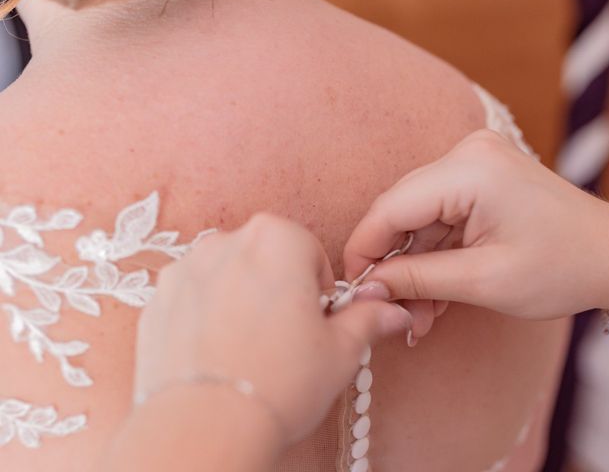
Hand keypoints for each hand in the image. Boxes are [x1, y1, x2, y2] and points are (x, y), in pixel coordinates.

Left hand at [134, 214, 410, 445]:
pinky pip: (194, 297)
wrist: (204, 429)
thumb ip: (368, 318)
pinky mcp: (157, 298)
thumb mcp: (341, 351)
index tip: (315, 320)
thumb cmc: (278, 384)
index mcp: (277, 239)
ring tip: (249, 349)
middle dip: (279, 289)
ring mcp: (185, 269)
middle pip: (266, 258)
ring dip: (241, 299)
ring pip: (228, 275)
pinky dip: (206, 316)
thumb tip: (392, 311)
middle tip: (285, 338)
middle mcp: (226, 242)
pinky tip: (217, 353)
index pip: (310, 250)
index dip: (317, 289)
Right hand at [344, 130, 608, 322]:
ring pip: (416, 220)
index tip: (354, 289)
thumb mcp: (483, 281)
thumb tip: (366, 287)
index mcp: (471, 171)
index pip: (390, 208)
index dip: (364, 250)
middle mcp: (466, 154)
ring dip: (414, 268)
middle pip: (400, 212)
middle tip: (392, 310)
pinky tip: (435, 296)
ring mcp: (472, 163)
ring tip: (420, 315)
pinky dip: (433, 257)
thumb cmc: (564, 267)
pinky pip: (437, 218)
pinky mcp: (477, 178)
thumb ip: (417, 280)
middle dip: (393, 265)